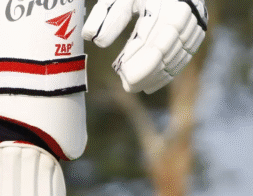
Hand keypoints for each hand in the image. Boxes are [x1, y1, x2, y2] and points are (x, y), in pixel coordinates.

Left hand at [83, 0, 207, 93]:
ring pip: (179, 52)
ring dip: (158, 74)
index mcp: (165, 1)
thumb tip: (97, 41)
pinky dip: (169, 71)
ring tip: (136, 87)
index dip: (139, 57)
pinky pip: (187, 53)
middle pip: (167, 47)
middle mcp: (185, 8)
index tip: (123, 72)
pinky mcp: (198, 26)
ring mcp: (195, 18)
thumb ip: (107, 16)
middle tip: (129, 86)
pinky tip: (151, 84)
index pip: (153, 34)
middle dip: (148, 70)